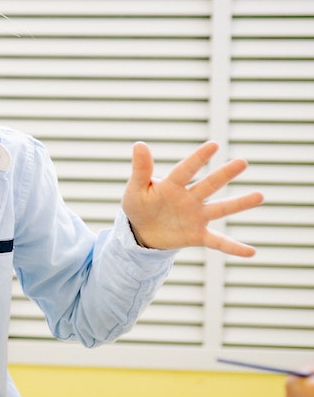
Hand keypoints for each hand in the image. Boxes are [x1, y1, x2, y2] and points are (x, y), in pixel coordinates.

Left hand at [121, 141, 263, 255]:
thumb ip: (141, 169)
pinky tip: (251, 252)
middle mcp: (189, 198)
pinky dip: (233, 247)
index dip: (198, 158)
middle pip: (209, 185)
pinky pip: (218, 241)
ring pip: (220, 209)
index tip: (213, 145)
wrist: (142, 231)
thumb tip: (140, 144)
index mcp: (172, 185)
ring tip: (260, 195)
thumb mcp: (135, 188)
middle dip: (224, 174)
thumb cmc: (140, 205)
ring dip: (239, 203)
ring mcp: (196, 216)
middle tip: (242, 162)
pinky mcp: (198, 235)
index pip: (186, 170)